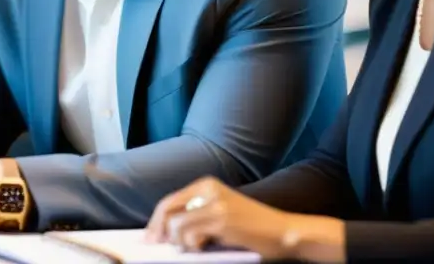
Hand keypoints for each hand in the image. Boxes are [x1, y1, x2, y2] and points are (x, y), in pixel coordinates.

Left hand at [147, 177, 344, 262]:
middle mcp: (208, 189)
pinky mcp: (221, 218)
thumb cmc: (251, 228)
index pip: (170, 201)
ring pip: (176, 224)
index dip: (156, 220)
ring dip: (180, 242)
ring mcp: (214, 202)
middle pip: (168, 208)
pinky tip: (204, 247)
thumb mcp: (219, 214)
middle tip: (155, 246)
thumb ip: (195, 217)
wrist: (284, 232)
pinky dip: (192, 244)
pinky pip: (191, 233)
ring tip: (194, 248)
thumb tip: (165, 232)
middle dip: (158, 229)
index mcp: (205, 185)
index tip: (149, 237)